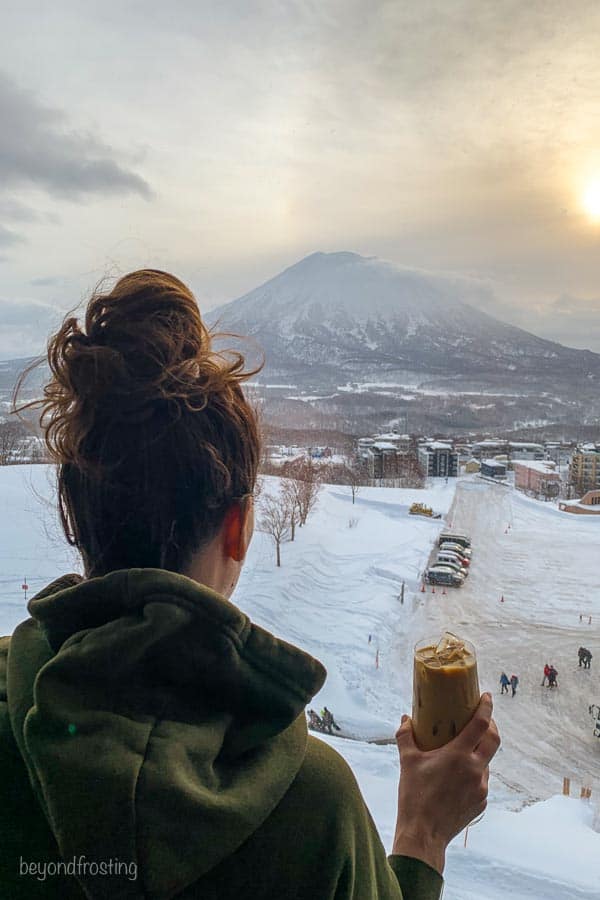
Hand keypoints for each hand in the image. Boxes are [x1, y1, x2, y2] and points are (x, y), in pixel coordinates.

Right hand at [392, 693, 499, 873]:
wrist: (424, 834)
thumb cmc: (414, 796)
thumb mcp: (407, 761)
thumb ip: (406, 736)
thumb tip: (405, 718)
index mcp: (458, 755)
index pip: (480, 724)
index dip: (486, 708)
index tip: (487, 696)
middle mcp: (475, 769)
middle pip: (494, 740)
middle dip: (491, 725)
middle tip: (482, 718)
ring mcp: (481, 787)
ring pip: (487, 762)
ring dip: (480, 752)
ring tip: (463, 750)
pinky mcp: (481, 802)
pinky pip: (482, 781)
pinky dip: (474, 772)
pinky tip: (458, 776)